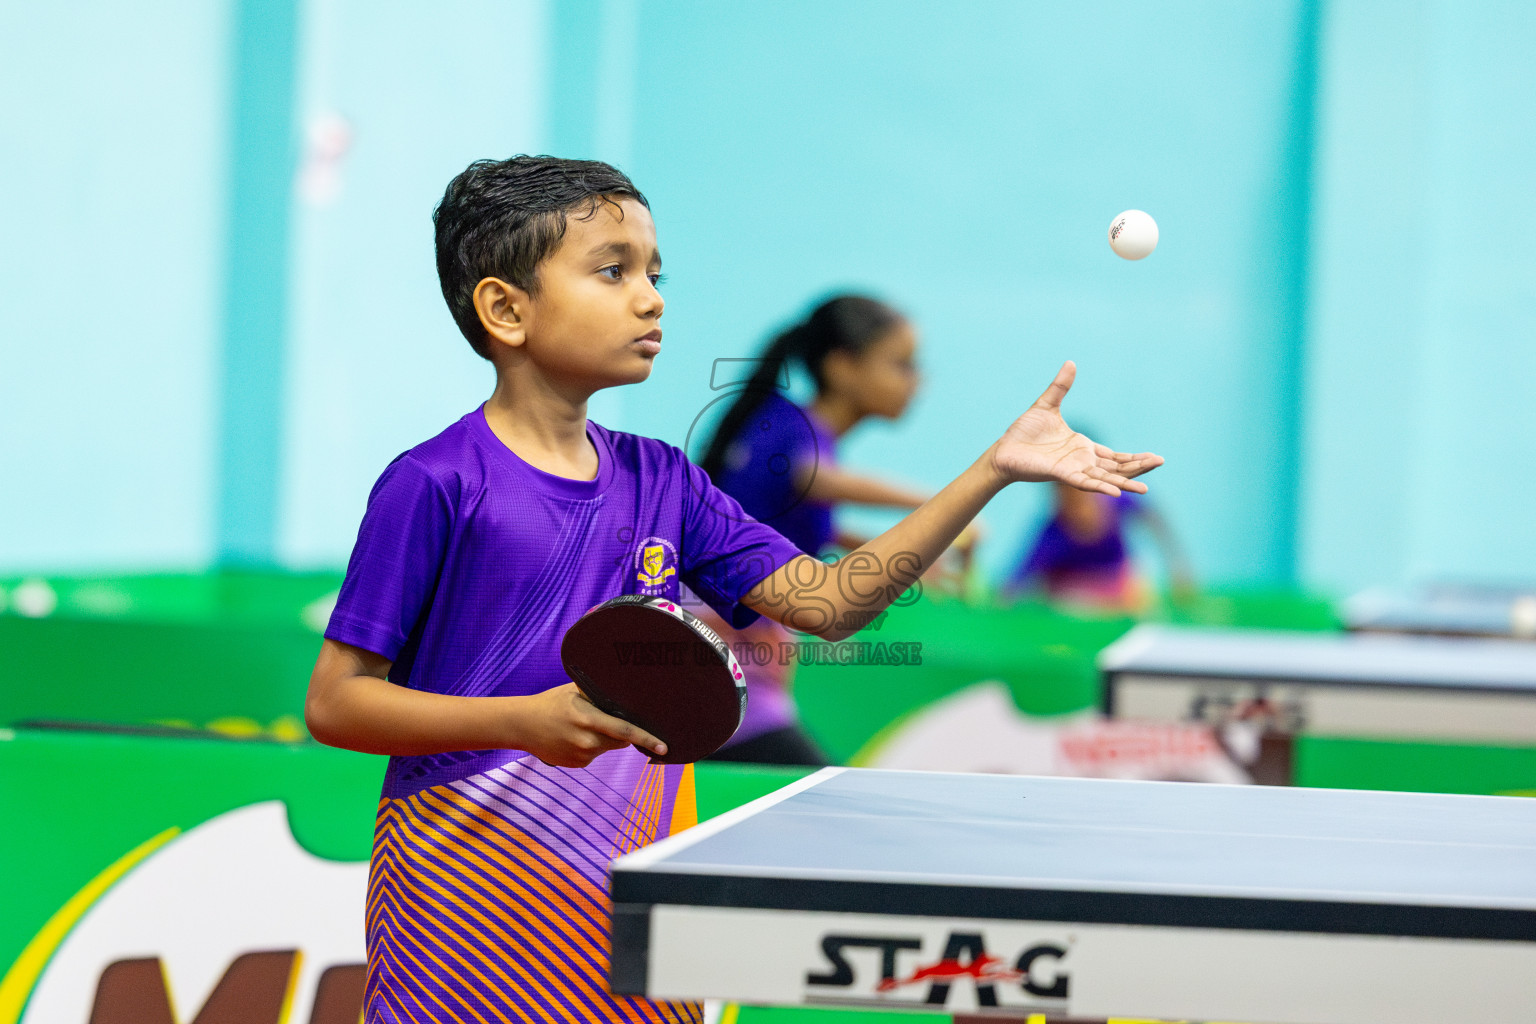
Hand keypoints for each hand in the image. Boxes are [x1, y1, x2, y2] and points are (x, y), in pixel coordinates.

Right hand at [514, 683, 665, 767]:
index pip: (625, 731)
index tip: (664, 747)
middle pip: (620, 741)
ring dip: (604, 738)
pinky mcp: (576, 765)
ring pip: (607, 747)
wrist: (521, 725)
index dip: (647, 739)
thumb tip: (627, 693)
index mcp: (588, 720)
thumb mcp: (575, 691)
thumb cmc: (551, 703)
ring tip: (581, 725)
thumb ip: (600, 695)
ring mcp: (581, 756)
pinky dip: (591, 746)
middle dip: (623, 733)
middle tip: (607, 719)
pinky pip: (594, 755)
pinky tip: (573, 736)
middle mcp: (586, 742)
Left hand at [990, 361, 1163, 494]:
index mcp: (1082, 447)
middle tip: (1160, 463)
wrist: (1003, 449)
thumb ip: (1060, 387)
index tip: (1156, 458)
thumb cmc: (1023, 432)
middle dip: (1138, 468)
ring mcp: (1073, 470)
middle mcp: (1082, 461)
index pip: (1115, 456)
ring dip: (1125, 483)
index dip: (1134, 458)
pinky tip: (1116, 492)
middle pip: (1117, 468)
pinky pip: (1084, 483)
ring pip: (1105, 478)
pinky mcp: (1061, 474)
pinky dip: (1100, 487)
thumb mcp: (1046, 405)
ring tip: (1145, 490)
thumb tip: (1070, 362)